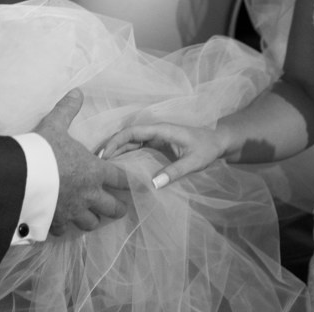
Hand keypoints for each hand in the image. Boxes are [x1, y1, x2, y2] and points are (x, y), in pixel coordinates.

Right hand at [34, 89, 129, 234]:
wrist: (19, 177)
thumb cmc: (43, 149)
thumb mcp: (56, 125)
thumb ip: (68, 109)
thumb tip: (77, 91)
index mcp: (95, 171)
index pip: (122, 179)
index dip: (129, 181)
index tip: (135, 184)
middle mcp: (89, 195)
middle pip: (113, 208)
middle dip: (117, 208)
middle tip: (118, 207)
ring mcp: (73, 212)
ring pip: (91, 223)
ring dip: (92, 218)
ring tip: (90, 214)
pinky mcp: (55, 224)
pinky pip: (65, 230)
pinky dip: (65, 226)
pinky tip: (61, 220)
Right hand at [102, 122, 225, 189]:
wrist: (218, 142)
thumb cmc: (207, 148)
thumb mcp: (193, 162)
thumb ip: (175, 172)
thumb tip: (152, 184)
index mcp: (162, 130)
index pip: (133, 132)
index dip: (116, 141)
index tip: (104, 155)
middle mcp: (155, 131)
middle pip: (127, 136)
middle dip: (111, 147)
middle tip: (95, 165)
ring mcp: (155, 138)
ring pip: (130, 142)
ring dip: (116, 152)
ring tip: (101, 167)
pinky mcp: (156, 145)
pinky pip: (137, 148)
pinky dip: (125, 155)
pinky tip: (117, 168)